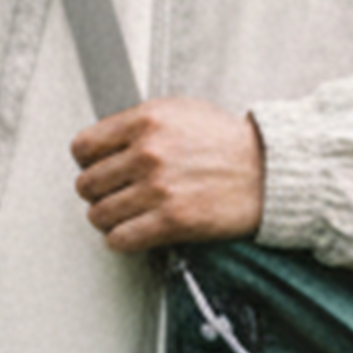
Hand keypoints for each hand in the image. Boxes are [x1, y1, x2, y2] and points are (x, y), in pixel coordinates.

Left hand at [71, 97, 264, 252]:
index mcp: (147, 121)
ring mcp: (158, 189)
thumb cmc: (229, 144)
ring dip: (109, 219)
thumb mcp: (182, 112)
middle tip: (115, 195)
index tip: (97, 170)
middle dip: (98, 193)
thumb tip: (106, 144)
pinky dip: (123, 239)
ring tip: (127, 215)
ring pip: (99, 214)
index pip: (83, 147)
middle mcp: (148, 153)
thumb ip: (140, 124)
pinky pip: (121, 239)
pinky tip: (136, 232)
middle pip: (87, 184)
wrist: (268, 171)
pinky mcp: (172, 221)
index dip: (87, 162)